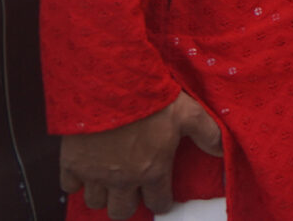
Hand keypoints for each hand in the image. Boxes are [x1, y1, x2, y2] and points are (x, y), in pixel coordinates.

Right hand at [59, 92, 220, 220]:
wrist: (112, 85)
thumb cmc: (152, 99)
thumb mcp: (189, 113)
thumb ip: (208, 135)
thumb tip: (223, 152)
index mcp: (153, 170)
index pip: (158, 203)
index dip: (161, 200)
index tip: (160, 195)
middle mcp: (123, 179)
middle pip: (121, 212)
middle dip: (128, 204)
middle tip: (132, 190)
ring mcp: (95, 174)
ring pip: (95, 202)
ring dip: (103, 194)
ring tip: (109, 180)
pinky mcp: (71, 164)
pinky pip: (69, 187)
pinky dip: (76, 181)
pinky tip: (86, 169)